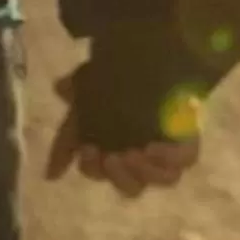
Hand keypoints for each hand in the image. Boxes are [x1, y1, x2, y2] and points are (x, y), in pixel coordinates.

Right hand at [44, 68, 199, 198]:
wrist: (145, 52)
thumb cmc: (111, 81)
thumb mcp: (81, 106)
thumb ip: (66, 140)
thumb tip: (50, 176)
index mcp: (113, 153)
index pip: (101, 172)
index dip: (93, 167)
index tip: (88, 148)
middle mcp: (142, 158)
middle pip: (131, 187)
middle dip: (120, 176)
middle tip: (114, 157)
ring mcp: (169, 151)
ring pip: (161, 180)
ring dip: (145, 172)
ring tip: (135, 153)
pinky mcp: (188, 139)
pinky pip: (185, 161)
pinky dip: (169, 158)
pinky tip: (154, 146)